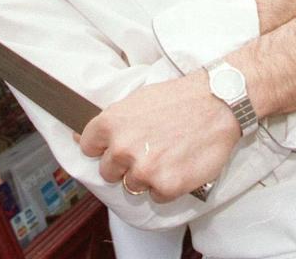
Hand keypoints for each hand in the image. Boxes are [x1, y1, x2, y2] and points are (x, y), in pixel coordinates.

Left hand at [77, 72, 239, 202]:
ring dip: (146, 177)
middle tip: (147, 150)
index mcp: (110, 123)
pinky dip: (167, 186)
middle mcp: (122, 148)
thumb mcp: (135, 100)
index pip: (87, 147)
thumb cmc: (178, 99)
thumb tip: (78, 139)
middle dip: (124, 165)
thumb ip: (110, 123)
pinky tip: (179, 166)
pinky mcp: (167, 186)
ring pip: (132, 185)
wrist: (217, 103)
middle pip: (108, 172)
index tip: (114, 147)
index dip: (102, 148)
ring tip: (166, 156)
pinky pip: (157, 196)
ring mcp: (144, 169)